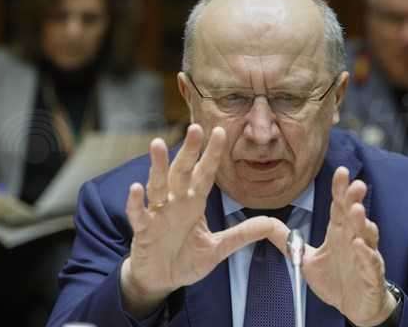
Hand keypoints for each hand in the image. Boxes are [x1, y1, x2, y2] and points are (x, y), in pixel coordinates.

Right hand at [121, 124, 278, 315]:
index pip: (205, 173)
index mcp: (194, 202)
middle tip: (195, 128)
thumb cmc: (186, 258)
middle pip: (182, 171)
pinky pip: (138, 214)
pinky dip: (135, 202)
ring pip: (157, 185)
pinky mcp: (143, 230)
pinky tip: (136, 188)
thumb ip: (242, 234)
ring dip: (157, 166)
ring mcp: (158, 214)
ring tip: (156, 144)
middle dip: (188, 150)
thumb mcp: (218, 248)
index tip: (220, 131)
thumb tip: (272, 223)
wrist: (160, 280)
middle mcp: (176, 202)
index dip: (212, 154)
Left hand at [268, 167, 395, 325]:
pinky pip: (371, 263)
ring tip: (356, 211)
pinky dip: (366, 253)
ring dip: (362, 222)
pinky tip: (359, 244)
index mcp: (339, 233)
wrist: (354, 307)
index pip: (339, 207)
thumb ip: (288, 241)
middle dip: (355, 199)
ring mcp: (365, 256)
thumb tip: (268, 224)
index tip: (341, 172)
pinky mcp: (372, 276)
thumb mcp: (306, 259)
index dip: (340, 189)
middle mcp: (354, 240)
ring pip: (366, 235)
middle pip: (354, 216)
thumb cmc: (335, 279)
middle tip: (356, 184)